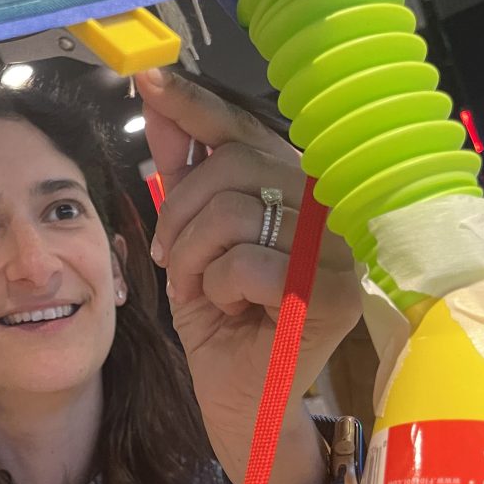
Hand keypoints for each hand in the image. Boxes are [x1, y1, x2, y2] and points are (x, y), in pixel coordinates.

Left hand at [136, 69, 360, 483]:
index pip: (241, 132)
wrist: (237, 402)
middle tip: (171, 258)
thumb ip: (178, 178)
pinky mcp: (333, 295)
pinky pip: (251, 263)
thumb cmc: (219, 325)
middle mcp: (322, 212)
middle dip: (178, 213)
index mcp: (288, 194)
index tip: (148, 81)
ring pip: (236, 211)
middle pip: (233, 166)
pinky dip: (219, 288)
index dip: (194, 107)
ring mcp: (335, 252)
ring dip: (194, 257)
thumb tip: (155, 105)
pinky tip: (229, 311)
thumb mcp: (187, 245)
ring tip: (201, 289)